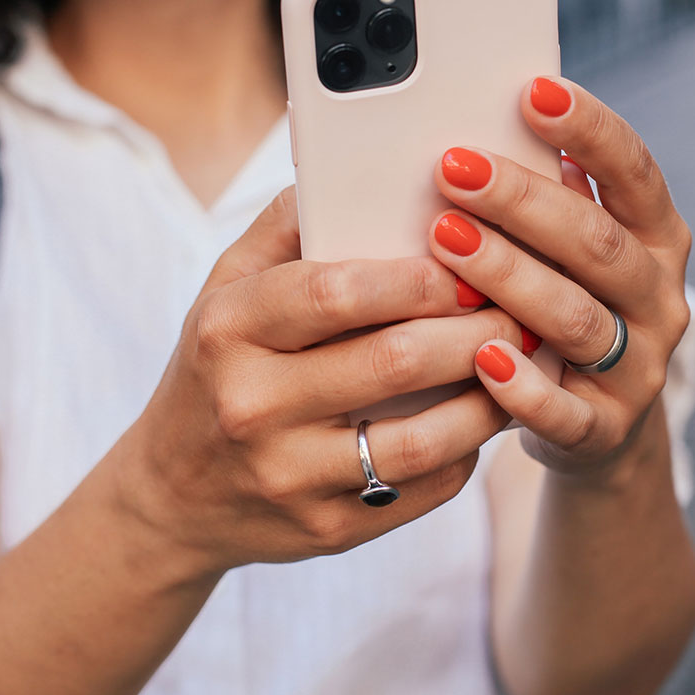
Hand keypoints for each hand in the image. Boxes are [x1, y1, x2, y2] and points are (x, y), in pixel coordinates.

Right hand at [129, 187, 525, 574]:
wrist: (173, 496)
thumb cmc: (216, 368)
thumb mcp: (225, 287)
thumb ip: (286, 223)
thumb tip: (354, 163)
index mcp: (228, 329)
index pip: (334, 292)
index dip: (416, 276)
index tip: (469, 262)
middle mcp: (251, 406)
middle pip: (393, 361)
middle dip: (475, 329)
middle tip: (521, 307)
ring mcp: (289, 477)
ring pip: (422, 438)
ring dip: (490, 397)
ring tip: (520, 362)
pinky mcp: (327, 531)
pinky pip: (423, 489)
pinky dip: (468, 450)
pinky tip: (485, 416)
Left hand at [428, 77, 691, 479]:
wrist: (601, 429)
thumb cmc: (567, 309)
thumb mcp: (571, 254)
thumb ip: (551, 200)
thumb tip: (485, 125)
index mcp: (658, 239)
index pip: (635, 173)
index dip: (590, 129)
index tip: (534, 89)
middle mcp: (660, 298)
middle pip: (597, 241)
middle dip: (523, 200)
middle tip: (454, 168)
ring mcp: (640, 367)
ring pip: (577, 317)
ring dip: (510, 276)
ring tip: (445, 240)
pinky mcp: (606, 430)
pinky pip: (565, 411)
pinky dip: (522, 386)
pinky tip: (480, 356)